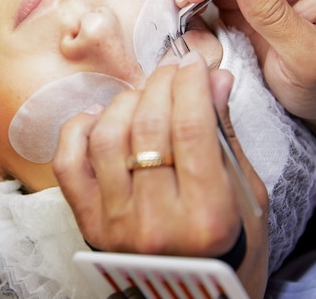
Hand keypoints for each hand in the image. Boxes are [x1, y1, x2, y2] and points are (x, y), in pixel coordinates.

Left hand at [52, 52, 268, 297]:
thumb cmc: (230, 250)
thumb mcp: (247, 199)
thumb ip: (226, 137)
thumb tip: (216, 79)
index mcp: (208, 218)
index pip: (191, 128)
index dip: (190, 84)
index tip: (193, 65)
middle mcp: (157, 222)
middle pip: (149, 126)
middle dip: (161, 84)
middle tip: (170, 70)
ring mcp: (116, 224)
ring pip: (108, 137)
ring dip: (125, 101)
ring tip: (142, 94)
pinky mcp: (90, 224)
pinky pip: (69, 164)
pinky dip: (79, 129)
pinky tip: (101, 117)